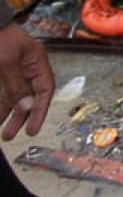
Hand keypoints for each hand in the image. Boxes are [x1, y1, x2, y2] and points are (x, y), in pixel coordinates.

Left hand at [0, 23, 54, 140]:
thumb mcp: (6, 63)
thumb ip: (16, 86)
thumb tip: (26, 108)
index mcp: (36, 61)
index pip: (44, 90)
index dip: (39, 110)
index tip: (32, 129)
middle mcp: (26, 67)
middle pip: (28, 96)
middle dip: (20, 117)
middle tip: (9, 135)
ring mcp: (11, 69)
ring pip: (12, 96)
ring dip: (6, 114)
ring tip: (1, 131)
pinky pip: (1, 92)